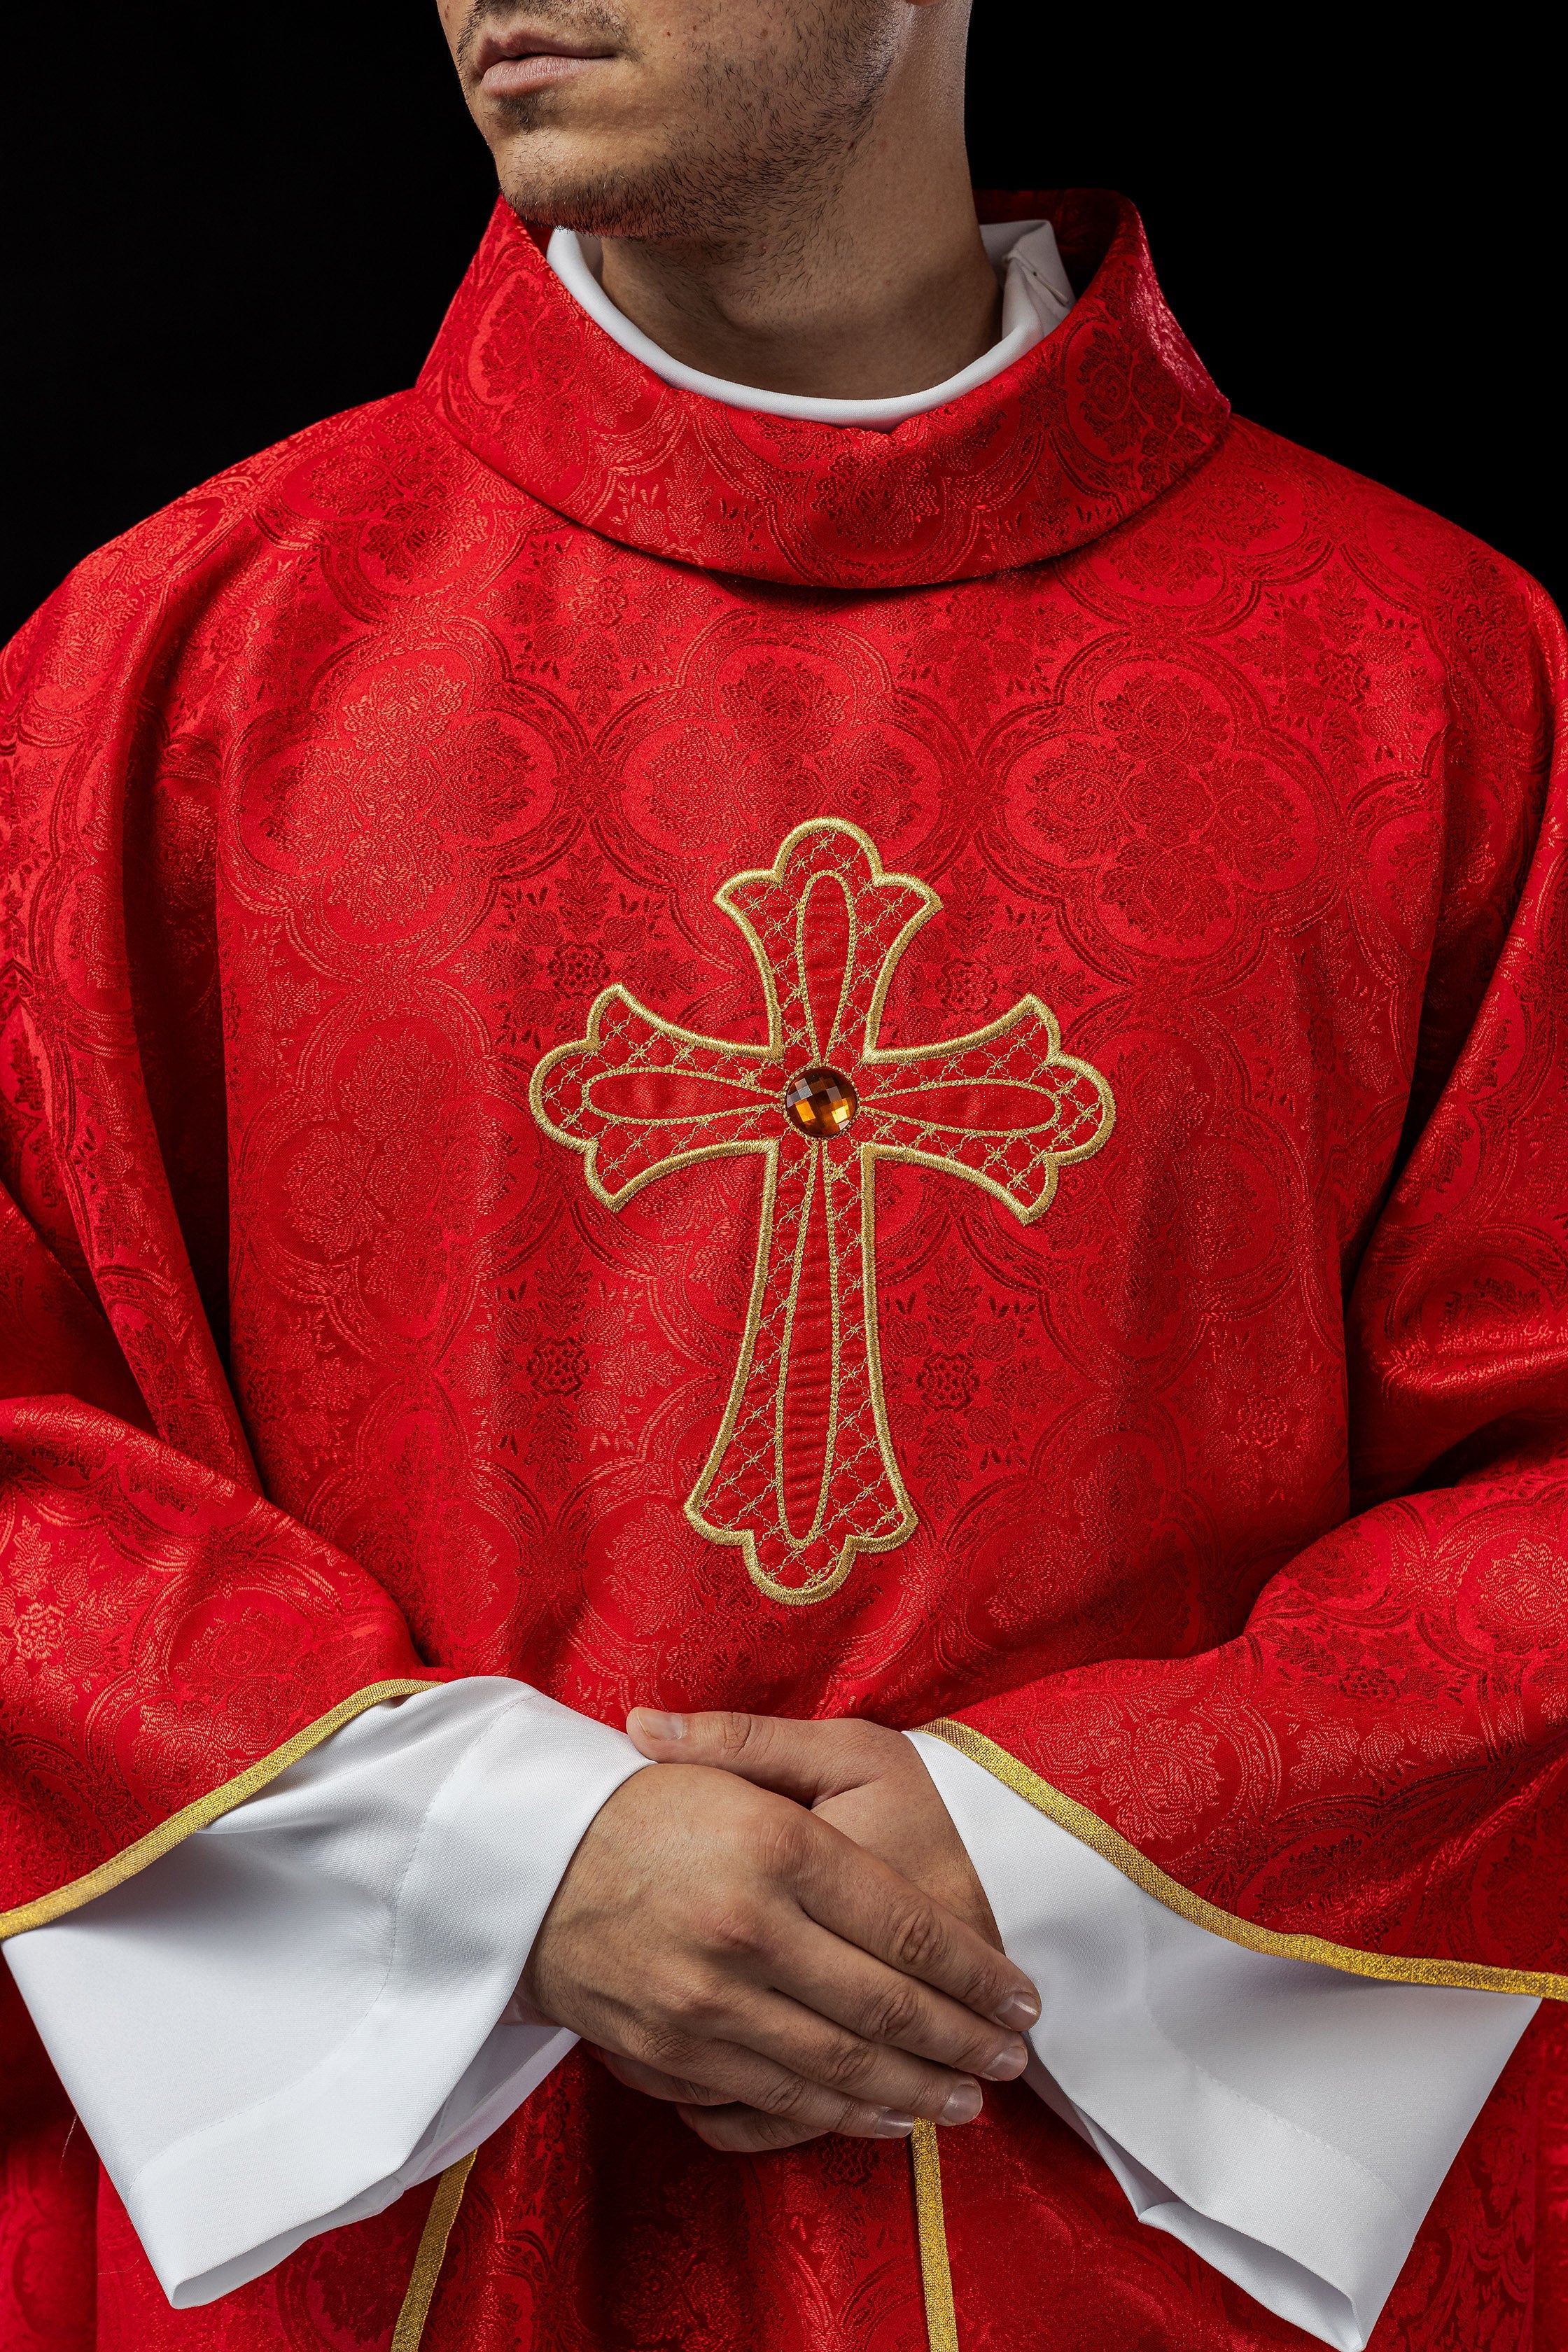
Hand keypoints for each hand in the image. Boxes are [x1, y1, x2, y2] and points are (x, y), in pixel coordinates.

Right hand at [521, 1751, 1038, 2155]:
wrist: (520, 1864)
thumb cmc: (641, 1798)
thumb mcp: (732, 1757)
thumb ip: (810, 1775)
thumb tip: (898, 1792)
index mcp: (775, 1847)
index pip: (905, 1927)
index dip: (974, 1972)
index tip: (1021, 1997)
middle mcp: (748, 1930)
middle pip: (884, 2008)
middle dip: (961, 2043)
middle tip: (1012, 2060)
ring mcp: (707, 2002)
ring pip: (839, 2069)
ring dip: (915, 2092)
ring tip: (965, 2100)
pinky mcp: (673, 2052)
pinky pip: (777, 2099)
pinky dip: (842, 2116)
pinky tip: (881, 2116)